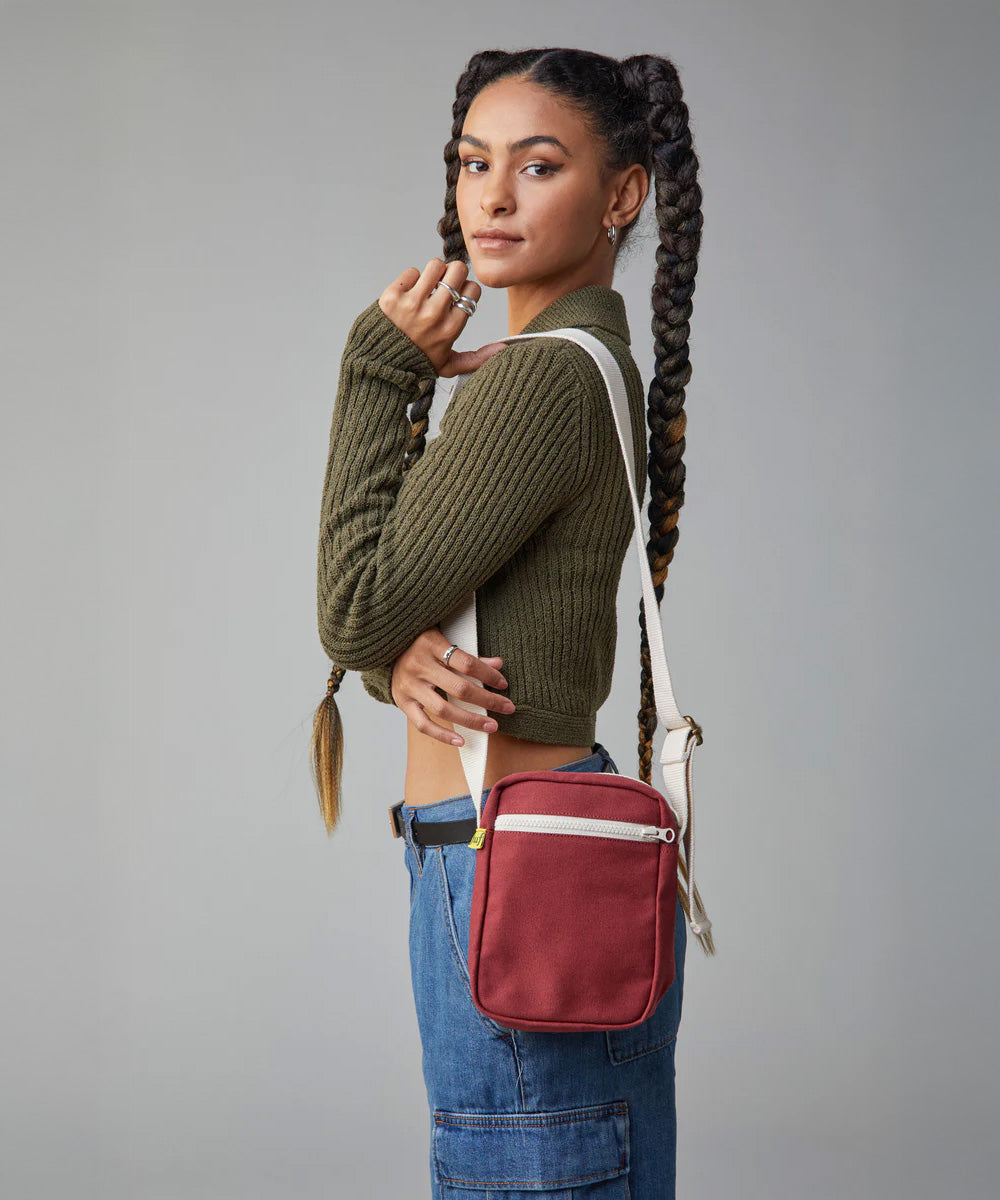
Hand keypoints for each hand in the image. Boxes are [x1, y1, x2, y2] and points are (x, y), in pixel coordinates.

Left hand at [378, 259, 508, 377]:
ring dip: (433, 273)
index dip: (466, 289)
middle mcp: (434, 314)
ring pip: (435, 265)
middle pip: (457, 270)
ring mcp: (412, 304)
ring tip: (427, 286)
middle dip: (453, 273)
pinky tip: (409, 293)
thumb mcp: (448, 366)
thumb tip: (503, 349)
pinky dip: (411, 280)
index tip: (457, 296)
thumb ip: (477, 358)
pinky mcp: (393, 296)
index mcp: (451, 328)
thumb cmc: (416, 364)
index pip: (472, 290)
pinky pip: (411, 272)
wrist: (380, 364)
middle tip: (445, 284)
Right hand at [388, 627, 516, 746]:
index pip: (466, 663)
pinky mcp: (402, 702)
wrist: (388, 649)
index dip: (488, 675)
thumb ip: (470, 655)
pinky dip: (442, 735)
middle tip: (508, 707)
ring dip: (471, 720)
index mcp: (431, 644)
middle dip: (487, 700)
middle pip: (459, 688)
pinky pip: (423, 724)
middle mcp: (418, 665)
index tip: (503, 684)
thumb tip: (499, 664)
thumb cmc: (422, 644)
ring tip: (492, 726)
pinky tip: (461, 741)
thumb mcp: (444, 641)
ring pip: (443, 709)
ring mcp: (409, 685)